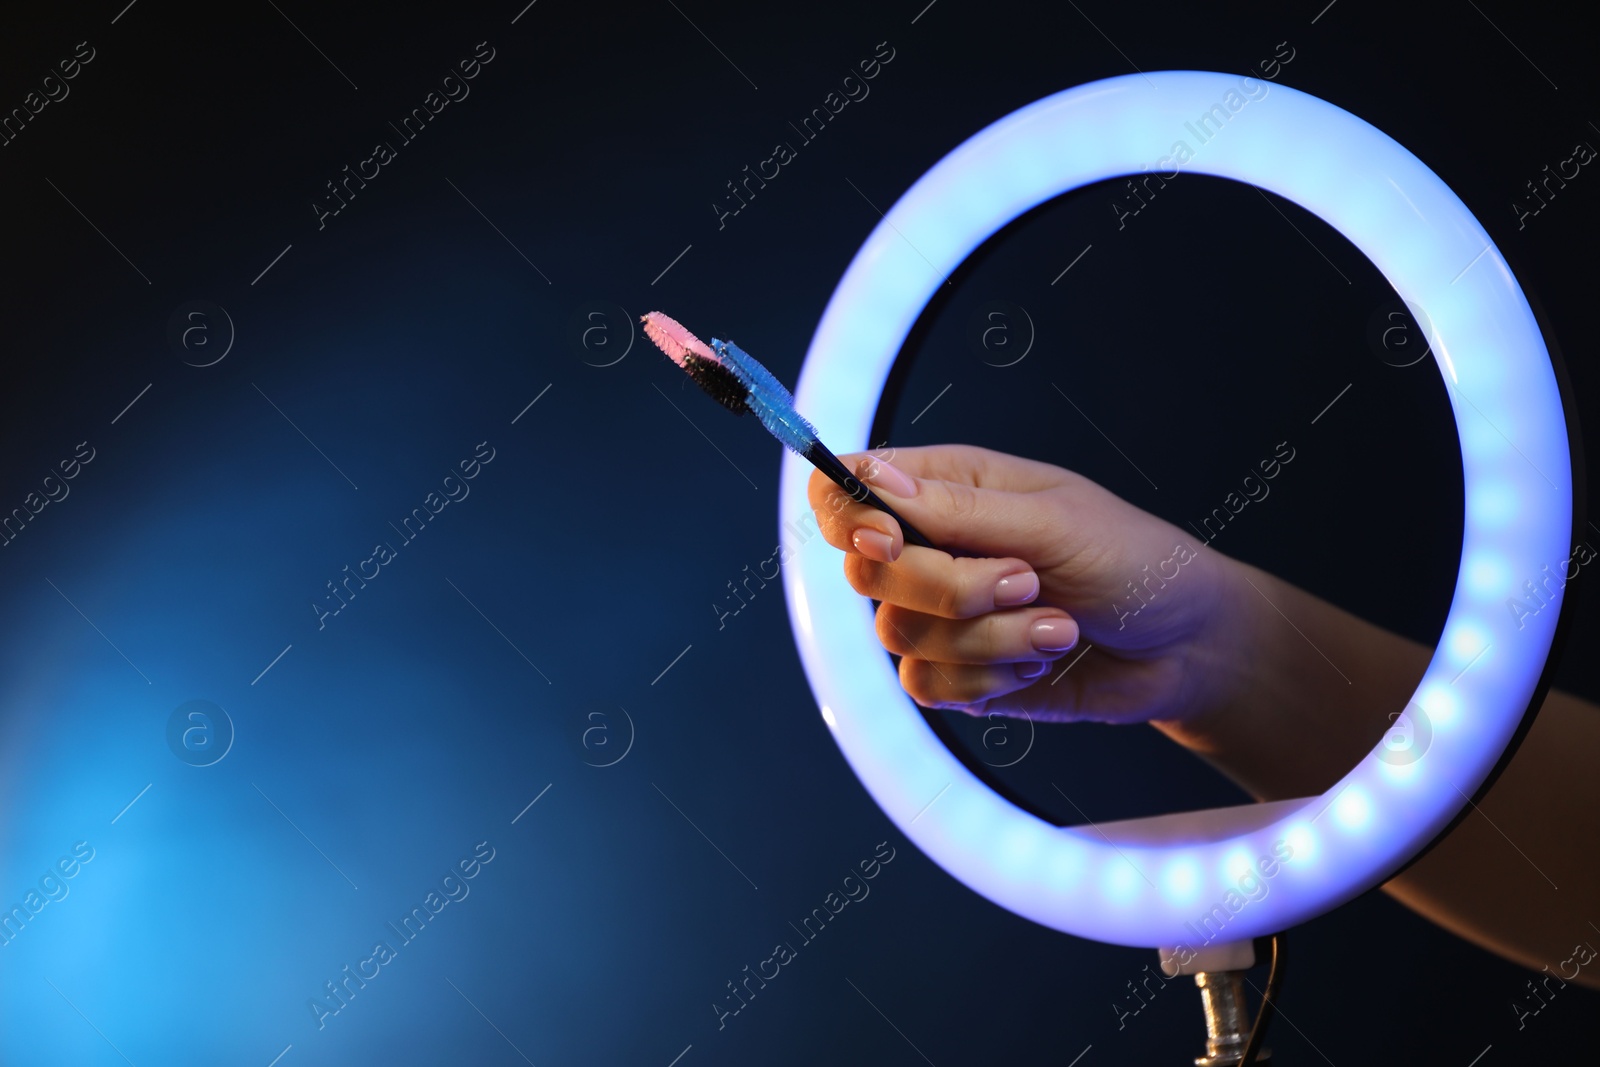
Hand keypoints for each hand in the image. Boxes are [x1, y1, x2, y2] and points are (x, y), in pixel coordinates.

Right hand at [807, 444, 1248, 725]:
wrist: (1185, 648)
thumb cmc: (1135, 562)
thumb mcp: (1056, 521)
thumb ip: (960, 508)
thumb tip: (875, 478)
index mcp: (945, 487)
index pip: (845, 492)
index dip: (849, 515)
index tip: (892, 539)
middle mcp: (931, 548)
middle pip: (865, 572)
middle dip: (948, 588)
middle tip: (1026, 580)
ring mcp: (939, 614)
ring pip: (898, 635)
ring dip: (990, 638)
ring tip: (1058, 626)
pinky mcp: (955, 672)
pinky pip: (926, 686)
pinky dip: (989, 679)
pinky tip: (1040, 658)